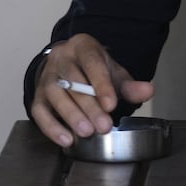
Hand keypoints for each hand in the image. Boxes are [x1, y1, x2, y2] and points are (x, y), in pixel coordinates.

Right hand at [30, 34, 154, 148]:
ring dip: (71, 115)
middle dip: (89, 106)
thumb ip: (130, 85)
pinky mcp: (37, 95)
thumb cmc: (94, 70)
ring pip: (54, 94)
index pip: (91, 62)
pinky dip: (51, 127)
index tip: (111, 105)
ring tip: (87, 132)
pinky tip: (67, 139)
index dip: (101, 84)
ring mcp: (46, 76)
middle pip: (72, 81)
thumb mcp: (113, 72)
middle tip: (104, 126)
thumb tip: (148, 91)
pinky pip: (39, 111)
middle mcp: (61, 58)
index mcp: (82, 46)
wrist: (70, 65)